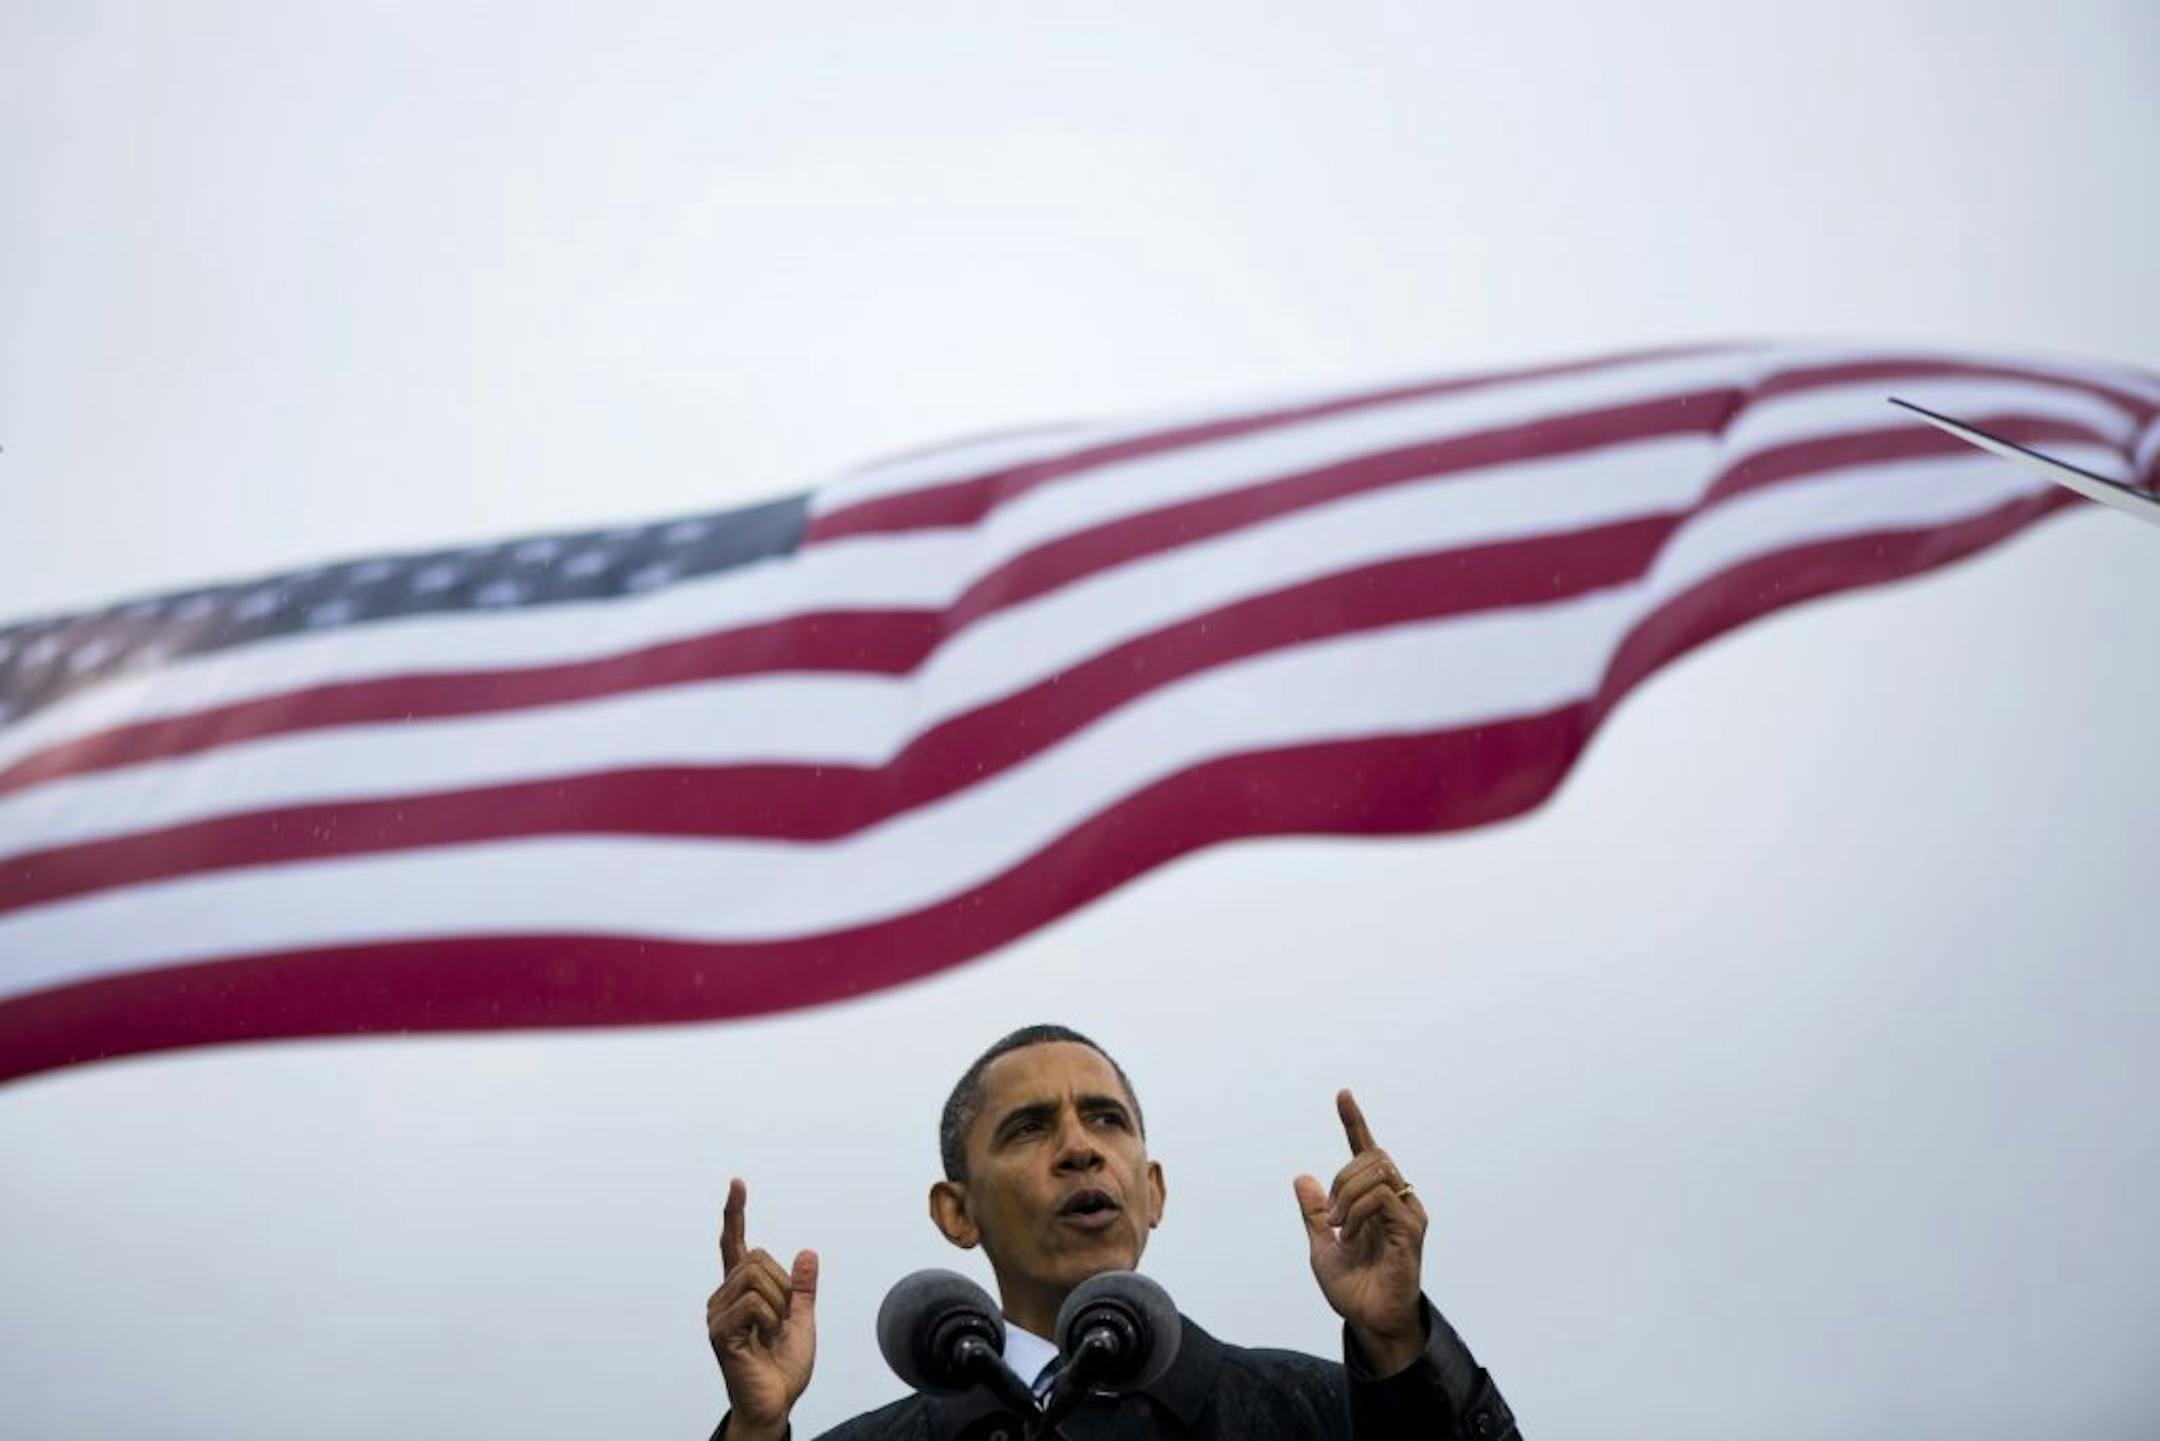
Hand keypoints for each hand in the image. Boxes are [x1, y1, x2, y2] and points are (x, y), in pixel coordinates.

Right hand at [707, 1178, 817, 1440]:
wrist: (776, 1403)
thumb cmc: (783, 1367)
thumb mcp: (803, 1321)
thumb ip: (804, 1289)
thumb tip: (807, 1252)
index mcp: (741, 1292)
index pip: (734, 1244)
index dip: (735, 1213)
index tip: (737, 1183)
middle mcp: (722, 1298)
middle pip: (757, 1256)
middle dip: (783, 1285)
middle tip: (783, 1320)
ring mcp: (717, 1314)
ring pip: (756, 1277)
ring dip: (778, 1305)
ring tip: (771, 1334)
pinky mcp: (718, 1332)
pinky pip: (753, 1303)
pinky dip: (771, 1320)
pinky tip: (764, 1341)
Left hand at [1294, 1089, 1427, 1375]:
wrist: (1368, 1320)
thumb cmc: (1353, 1286)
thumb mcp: (1322, 1245)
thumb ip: (1315, 1213)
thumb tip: (1302, 1179)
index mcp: (1373, 1199)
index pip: (1365, 1151)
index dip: (1354, 1122)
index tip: (1342, 1095)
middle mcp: (1396, 1199)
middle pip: (1372, 1156)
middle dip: (1341, 1178)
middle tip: (1330, 1215)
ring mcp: (1407, 1213)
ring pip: (1378, 1170)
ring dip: (1348, 1194)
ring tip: (1340, 1228)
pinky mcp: (1412, 1229)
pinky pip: (1383, 1197)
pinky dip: (1358, 1210)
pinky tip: (1351, 1235)